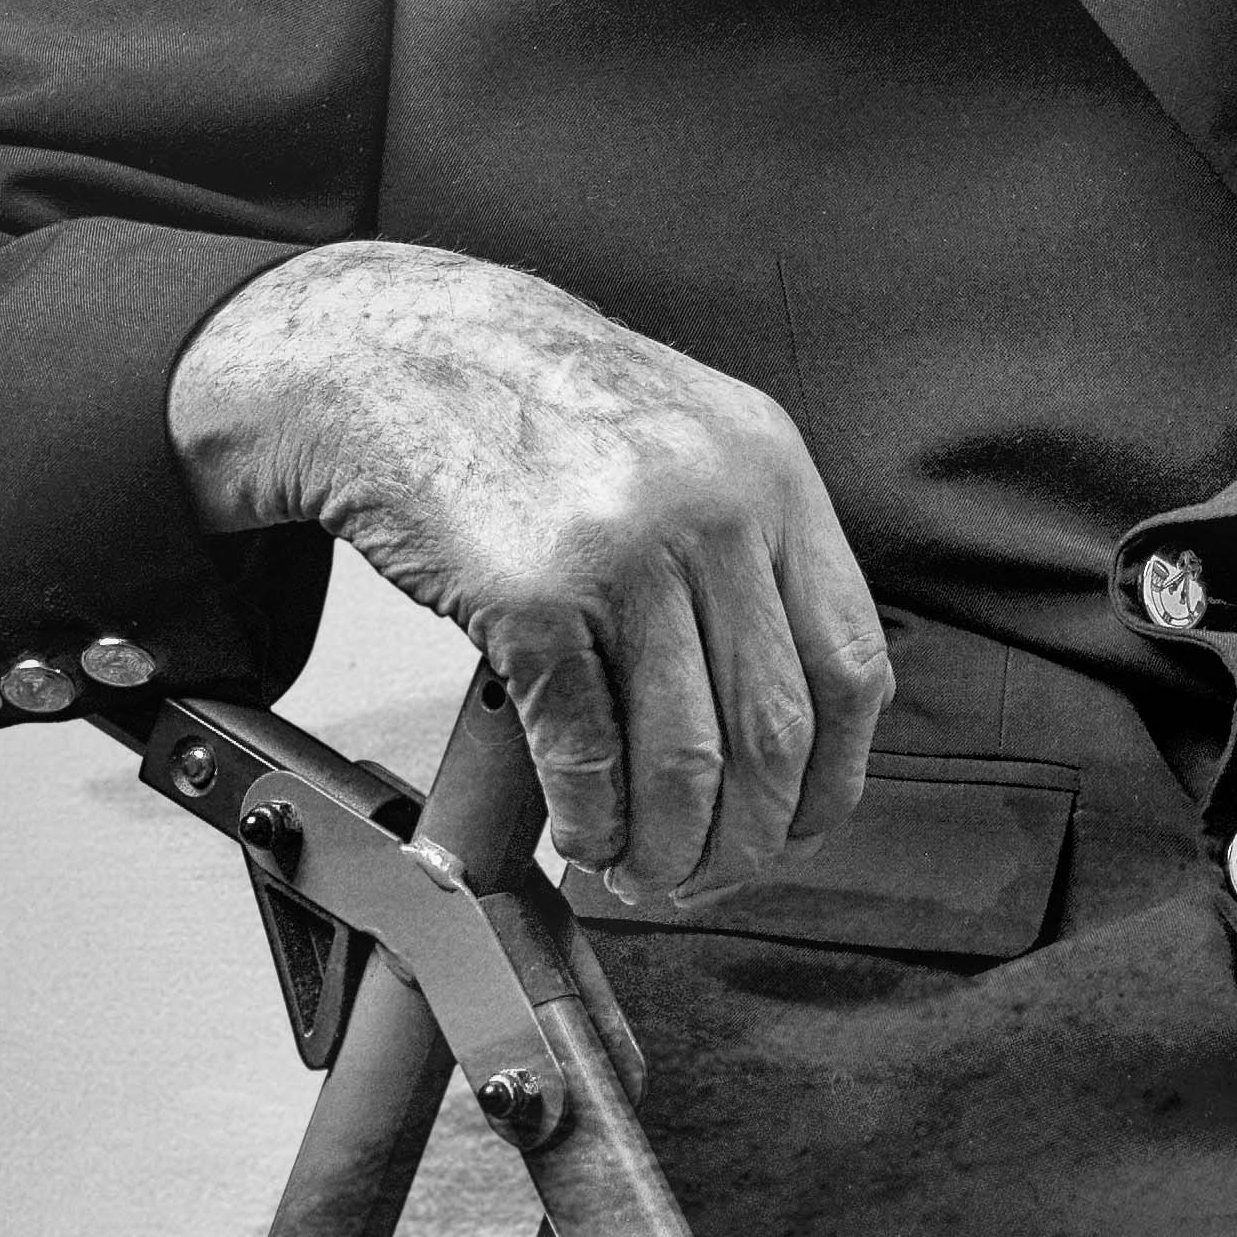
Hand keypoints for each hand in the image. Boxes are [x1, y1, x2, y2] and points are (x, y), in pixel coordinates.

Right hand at [171, 240, 890, 913]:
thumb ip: (748, 554)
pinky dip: (592, 818)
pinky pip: (585, 747)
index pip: (851, 664)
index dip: (833, 775)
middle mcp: (715, 506)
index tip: (800, 825)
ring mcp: (624, 548)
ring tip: (645, 872)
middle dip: (748, 835)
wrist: (385, 360)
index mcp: (772, 472)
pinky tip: (585, 835)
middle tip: (713, 876)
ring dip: (671, 845)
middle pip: (775, 729)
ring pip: (689, 755)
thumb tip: (784, 724)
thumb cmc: (530, 417)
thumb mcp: (683, 446)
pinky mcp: (529, 592)